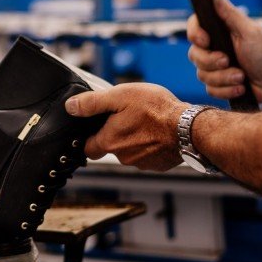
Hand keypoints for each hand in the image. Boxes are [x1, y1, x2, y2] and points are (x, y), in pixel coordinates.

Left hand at [65, 83, 187, 170]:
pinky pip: (147, 156)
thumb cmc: (156, 110)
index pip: (87, 147)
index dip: (89, 136)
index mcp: (109, 141)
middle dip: (114, 135)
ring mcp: (141, 163)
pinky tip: (157, 132)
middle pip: (110, 148)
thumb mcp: (120, 96)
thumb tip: (71, 107)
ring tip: (145, 122)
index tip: (95, 127)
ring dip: (133, 139)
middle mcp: (123, 157)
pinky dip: (149, 146)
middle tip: (125, 118)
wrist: (189, 128)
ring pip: (129, 152)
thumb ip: (93, 103)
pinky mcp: (158, 165)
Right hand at [187, 0, 261, 103]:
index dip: (195, 34)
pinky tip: (240, 88)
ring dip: (224, 78)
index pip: (193, 28)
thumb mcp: (249, 32)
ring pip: (202, 75)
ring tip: (242, 77)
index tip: (206, 41)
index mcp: (218, 32)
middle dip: (212, 62)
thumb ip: (231, 15)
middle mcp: (212, 49)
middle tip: (228, 61)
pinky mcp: (216, 85)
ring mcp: (213, 68)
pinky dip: (226, 90)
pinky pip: (210, 90)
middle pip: (194, 55)